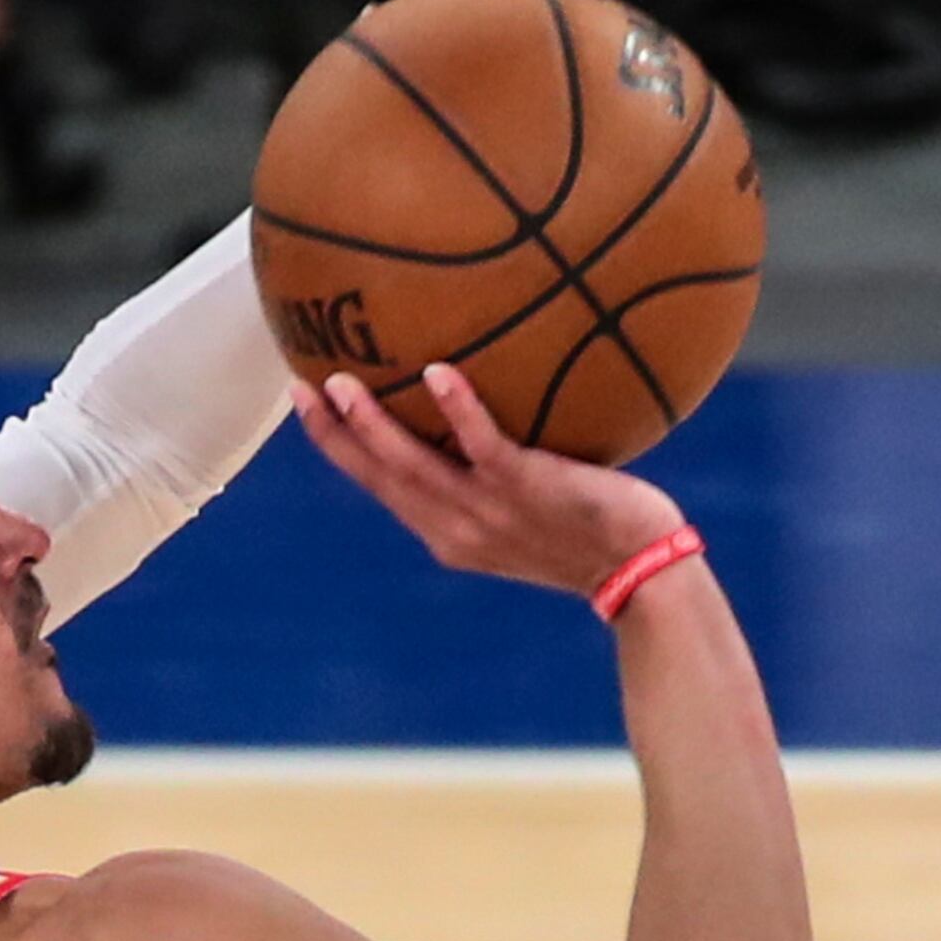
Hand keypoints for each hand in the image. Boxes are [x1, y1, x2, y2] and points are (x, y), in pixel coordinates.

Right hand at [293, 360, 690, 599]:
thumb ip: (495, 470)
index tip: (308, 406)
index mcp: (448, 534)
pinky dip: (459, 410)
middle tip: (301, 388)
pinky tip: (437, 371)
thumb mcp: (525, 510)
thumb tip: (482, 407)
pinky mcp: (526, 489)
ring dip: (373, 425)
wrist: (639, 569)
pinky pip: (483, 446)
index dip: (338, 449)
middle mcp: (456, 528)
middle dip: (335, 437)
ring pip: (413, 467)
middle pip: (379, 479)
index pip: (379, 488)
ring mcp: (488, 512)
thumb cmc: (590, 532)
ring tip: (341, 382)